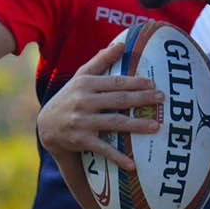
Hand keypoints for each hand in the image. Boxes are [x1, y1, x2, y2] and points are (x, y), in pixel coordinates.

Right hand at [36, 45, 161, 172]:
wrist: (48, 126)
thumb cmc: (70, 97)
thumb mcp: (81, 77)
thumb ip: (101, 60)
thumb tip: (121, 43)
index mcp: (85, 84)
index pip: (115, 82)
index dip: (135, 82)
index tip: (153, 83)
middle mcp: (83, 101)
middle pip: (118, 100)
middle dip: (141, 99)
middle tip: (161, 99)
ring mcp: (82, 122)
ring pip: (114, 123)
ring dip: (136, 125)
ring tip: (156, 126)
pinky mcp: (81, 140)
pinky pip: (103, 149)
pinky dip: (117, 157)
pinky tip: (133, 165)